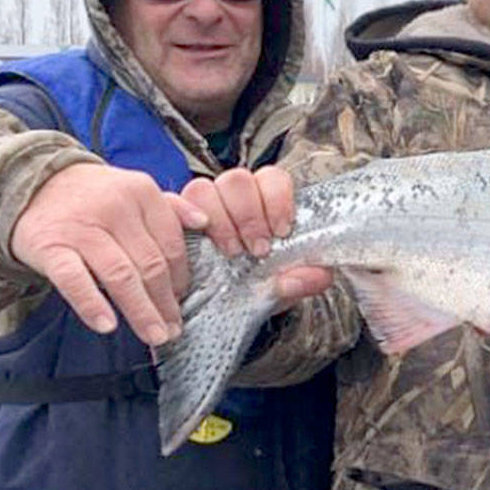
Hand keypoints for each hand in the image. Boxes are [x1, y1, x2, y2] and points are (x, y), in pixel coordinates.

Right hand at [11, 162, 207, 345]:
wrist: (29, 184)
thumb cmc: (91, 195)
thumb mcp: (132, 189)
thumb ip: (170, 207)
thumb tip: (204, 223)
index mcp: (141, 193)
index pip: (171, 244)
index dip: (181, 278)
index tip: (182, 300)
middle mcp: (115, 208)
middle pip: (150, 264)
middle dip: (165, 303)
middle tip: (173, 329)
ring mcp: (81, 228)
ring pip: (120, 276)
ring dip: (141, 311)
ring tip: (154, 335)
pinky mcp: (51, 247)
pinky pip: (74, 280)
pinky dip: (92, 304)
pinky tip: (107, 325)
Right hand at [179, 166, 331, 308]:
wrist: (220, 312)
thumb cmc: (255, 288)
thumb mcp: (282, 287)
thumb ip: (301, 279)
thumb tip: (319, 275)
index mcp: (263, 202)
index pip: (271, 177)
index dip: (277, 198)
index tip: (281, 231)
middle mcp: (231, 198)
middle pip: (236, 180)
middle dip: (249, 214)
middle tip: (257, 249)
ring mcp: (198, 207)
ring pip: (203, 188)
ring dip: (219, 220)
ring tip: (231, 252)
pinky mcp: (171, 221)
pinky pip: (170, 204)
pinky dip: (181, 216)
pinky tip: (197, 238)